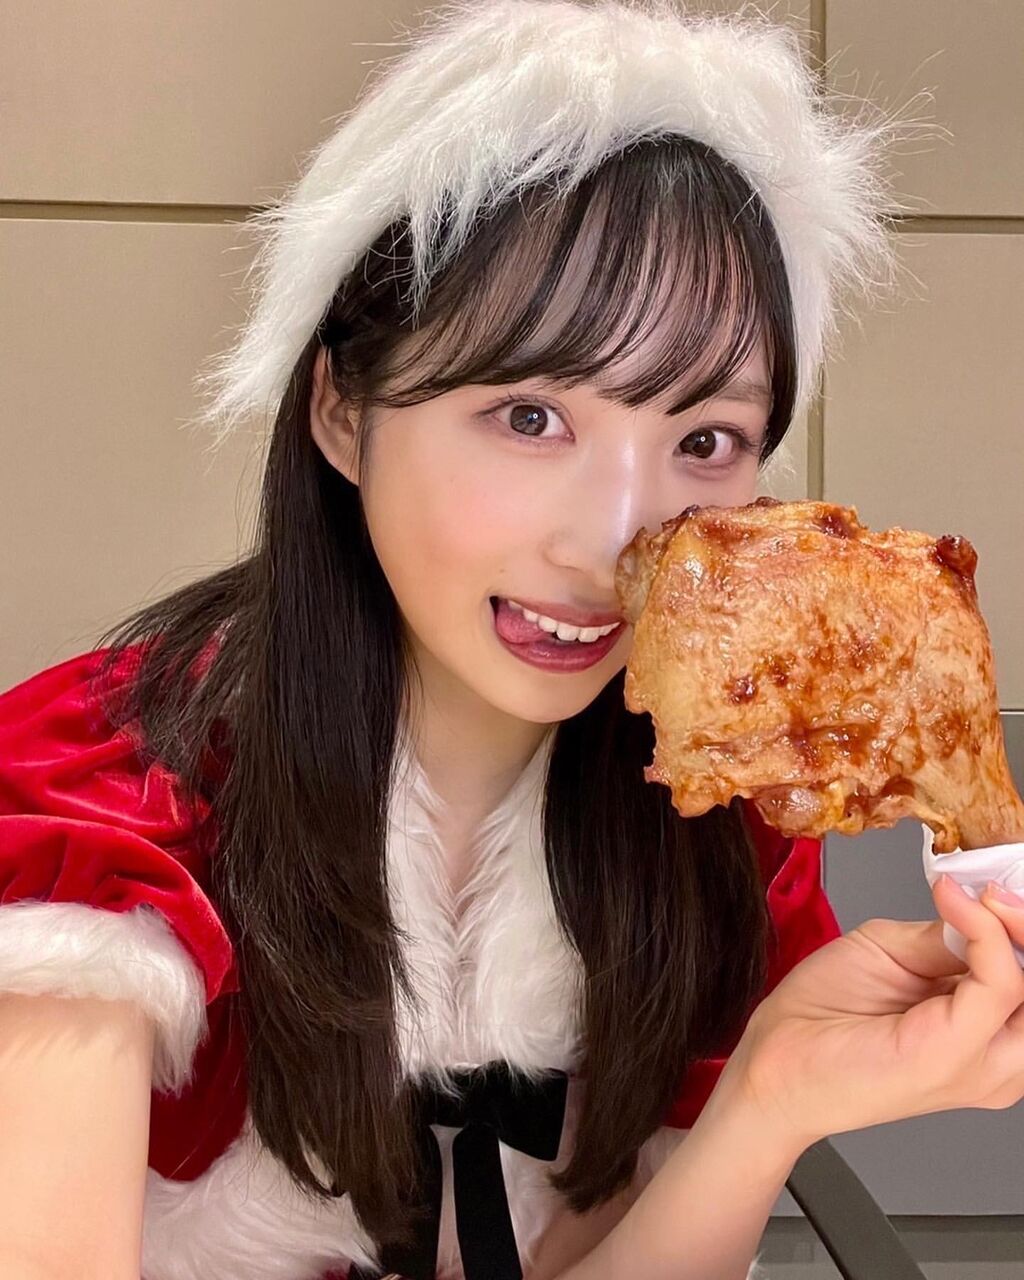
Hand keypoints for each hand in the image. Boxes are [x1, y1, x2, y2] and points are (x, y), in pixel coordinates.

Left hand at [723, 876, 1023, 1150]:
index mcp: (985, 1034)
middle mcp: (996, 1057)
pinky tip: (955, 903)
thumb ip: (945, 939)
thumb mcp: (893, 953)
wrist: (775, 1058)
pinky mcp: (954, 1056)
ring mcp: (982, 1065)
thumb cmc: (823, 1015)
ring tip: (988, 897)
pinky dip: (984, 932)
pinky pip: (999, 984)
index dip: (1019, 927)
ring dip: (1018, 929)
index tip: (997, 886)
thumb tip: (980, 909)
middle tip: (1000, 891)